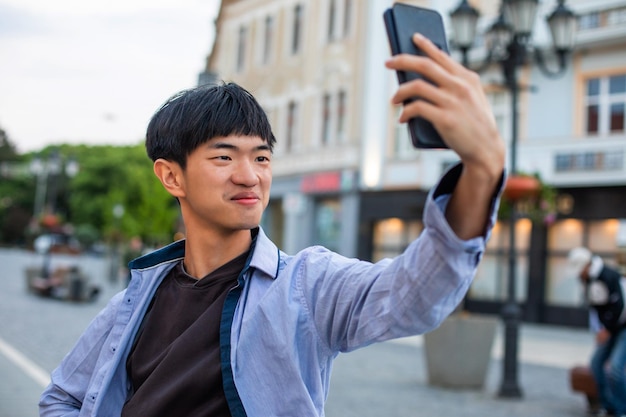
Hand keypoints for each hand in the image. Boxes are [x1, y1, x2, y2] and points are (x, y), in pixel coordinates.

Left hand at [385, 33, 504, 179]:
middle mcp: (460, 87)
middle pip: (425, 66)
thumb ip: (455, 85)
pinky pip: (417, 109)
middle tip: (388, 62)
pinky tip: (402, 118)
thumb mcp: (472, 98)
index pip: (442, 56)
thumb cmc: (475, 124)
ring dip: (400, 92)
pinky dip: (405, 112)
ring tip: (394, 99)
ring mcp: (453, 102)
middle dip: (403, 61)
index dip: (426, 45)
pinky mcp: (445, 119)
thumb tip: (424, 79)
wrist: (486, 149)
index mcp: (467, 78)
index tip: (413, 38)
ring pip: (416, 86)